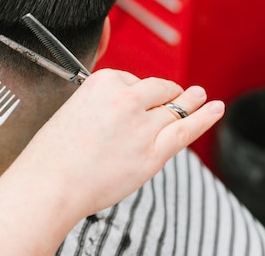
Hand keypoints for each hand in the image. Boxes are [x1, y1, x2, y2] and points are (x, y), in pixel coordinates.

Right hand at [18, 68, 224, 218]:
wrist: (49, 183)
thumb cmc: (54, 153)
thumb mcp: (74, 111)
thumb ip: (102, 105)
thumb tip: (127, 111)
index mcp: (103, 82)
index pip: (133, 80)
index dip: (136, 92)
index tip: (135, 100)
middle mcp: (126, 99)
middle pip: (159, 90)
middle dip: (166, 93)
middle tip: (174, 95)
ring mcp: (143, 126)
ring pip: (176, 108)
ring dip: (192, 100)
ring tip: (201, 96)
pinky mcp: (153, 153)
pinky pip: (186, 129)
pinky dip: (205, 118)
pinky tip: (214, 109)